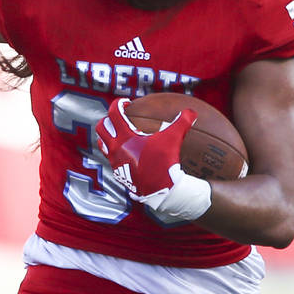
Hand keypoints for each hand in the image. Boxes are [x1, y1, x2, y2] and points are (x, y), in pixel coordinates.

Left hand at [96, 98, 210, 220]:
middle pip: (101, 128)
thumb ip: (182, 123)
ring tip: (120, 134)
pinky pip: (111, 158)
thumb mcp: (174, 140)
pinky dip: (117, 152)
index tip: (126, 103)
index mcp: (125, 137)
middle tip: (118, 118)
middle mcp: (115, 148)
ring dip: (108, 136)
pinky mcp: (118, 173)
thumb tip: (192, 112)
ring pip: (102, 144)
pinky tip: (129, 153)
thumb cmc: (164, 163)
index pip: (114, 114)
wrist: (160, 190)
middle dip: (107, 119)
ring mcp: (115, 162)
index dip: (118, 104)